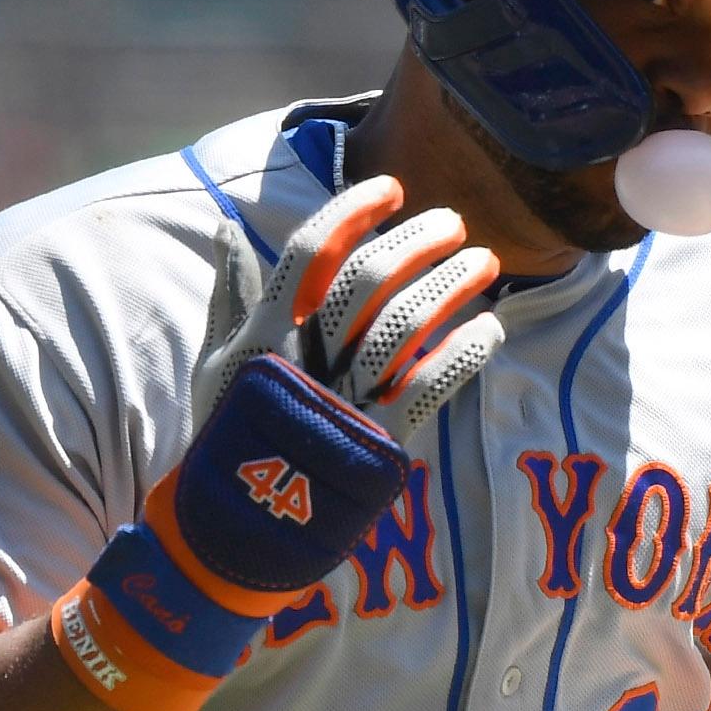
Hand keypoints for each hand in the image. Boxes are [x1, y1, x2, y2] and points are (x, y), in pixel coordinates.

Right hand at [192, 173, 502, 440]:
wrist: (243, 522)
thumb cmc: (231, 431)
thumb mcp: (220, 359)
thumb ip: (231, 294)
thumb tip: (224, 229)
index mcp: (265, 329)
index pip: (312, 251)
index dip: (354, 211)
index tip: (392, 187)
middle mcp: (306, 356)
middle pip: (369, 278)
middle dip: (418, 241)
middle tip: (454, 223)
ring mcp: (346, 398)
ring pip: (407, 322)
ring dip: (453, 284)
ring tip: (486, 262)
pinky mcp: (380, 440)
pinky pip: (432, 383)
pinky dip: (465, 351)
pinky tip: (490, 328)